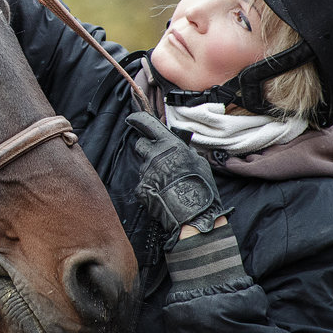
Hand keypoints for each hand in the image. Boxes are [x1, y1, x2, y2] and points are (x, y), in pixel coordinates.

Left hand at [126, 112, 226, 250]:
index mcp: (169, 145)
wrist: (194, 213)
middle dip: (147, 149)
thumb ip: (184, 150)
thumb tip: (180, 146)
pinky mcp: (140, 187)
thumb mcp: (198, 162)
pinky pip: (143, 183)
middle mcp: (154, 155)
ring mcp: (145, 172)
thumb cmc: (200, 186)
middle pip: (140, 145)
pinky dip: (150, 186)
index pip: (147, 124)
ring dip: (152, 170)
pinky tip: (163, 193)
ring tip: (167, 182)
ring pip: (143, 166)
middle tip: (159, 159)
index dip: (137, 119)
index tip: (132, 119)